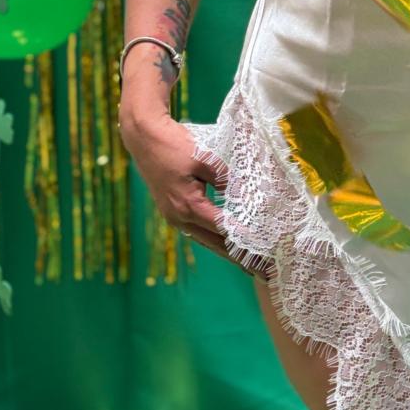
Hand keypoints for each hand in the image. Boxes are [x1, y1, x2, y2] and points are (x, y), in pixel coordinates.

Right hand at [121, 113, 272, 279]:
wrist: (145, 138)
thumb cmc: (175, 145)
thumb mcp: (206, 159)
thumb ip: (226, 179)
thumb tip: (245, 196)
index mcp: (188, 206)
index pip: (223, 229)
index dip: (245, 241)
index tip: (264, 252)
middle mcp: (179, 218)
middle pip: (215, 243)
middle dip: (238, 257)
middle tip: (263, 271)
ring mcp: (173, 217)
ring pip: (205, 240)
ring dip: (227, 251)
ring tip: (250, 264)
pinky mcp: (172, 212)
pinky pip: (197, 231)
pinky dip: (215, 239)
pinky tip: (228, 244)